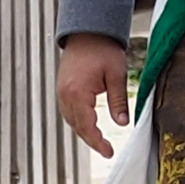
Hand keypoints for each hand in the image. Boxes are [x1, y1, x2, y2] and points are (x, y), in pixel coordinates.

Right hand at [56, 31, 133, 158]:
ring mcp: (61, 92)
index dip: (97, 142)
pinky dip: (78, 121)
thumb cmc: (103, 49)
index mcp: (77, 93)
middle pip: (77, 126)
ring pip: (71, 120)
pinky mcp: (62, 88)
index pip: (87, 126)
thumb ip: (119, 100)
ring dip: (84, 131)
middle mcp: (65, 95)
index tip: (108, 152)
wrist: (87, 31)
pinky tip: (88, 124)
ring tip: (99, 141)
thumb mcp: (116, 74)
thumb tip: (123, 123)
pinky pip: (69, 111)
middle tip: (106, 150)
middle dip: (91, 140)